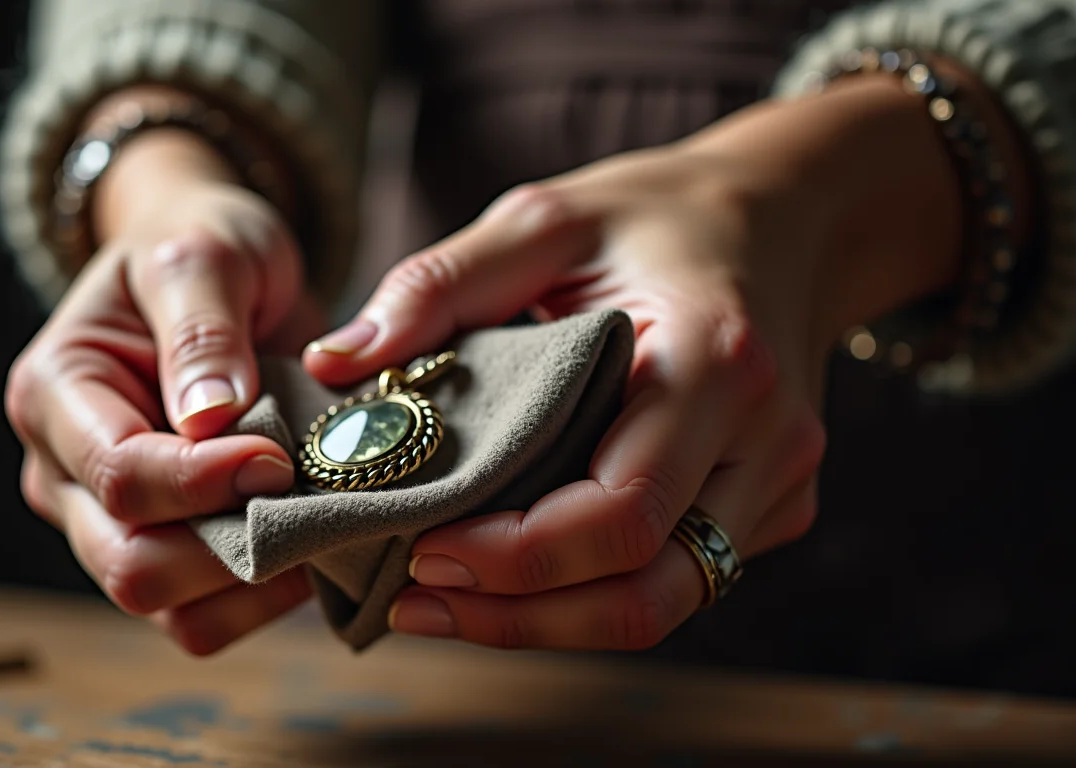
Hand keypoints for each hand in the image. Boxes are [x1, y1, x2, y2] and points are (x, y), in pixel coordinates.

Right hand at [6, 100, 320, 654]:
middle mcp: (64, 473)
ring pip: (170, 608)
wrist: (212, 274)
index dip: (205, 482)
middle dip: (232, 543)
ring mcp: (107, 522)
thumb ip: (203, 330)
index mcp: (54, 395)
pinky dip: (262, 598)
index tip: (280, 455)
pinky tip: (309, 545)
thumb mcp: (205, 255)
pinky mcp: (161, 550)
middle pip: (134, 564)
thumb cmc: (199, 251)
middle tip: (308, 491)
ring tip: (316, 517)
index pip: (119, 476)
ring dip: (255, 579)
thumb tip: (209, 419)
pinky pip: (203, 618)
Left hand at [304, 75, 972, 649]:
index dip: (515, 557)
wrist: (779, 220)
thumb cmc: (654, 216)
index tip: (421, 550)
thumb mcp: (543, 219)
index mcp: (714, 360)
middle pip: (646, 591)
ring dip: (549, 621)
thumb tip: (332, 363)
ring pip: (663, 604)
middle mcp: (765, 439)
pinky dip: (589, 592)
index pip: (620, 511)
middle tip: (414, 600)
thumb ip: (437, 285)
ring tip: (445, 603)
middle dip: (519, 615)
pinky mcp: (770, 503)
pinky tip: (514, 572)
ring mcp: (778, 481)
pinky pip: (677, 579)